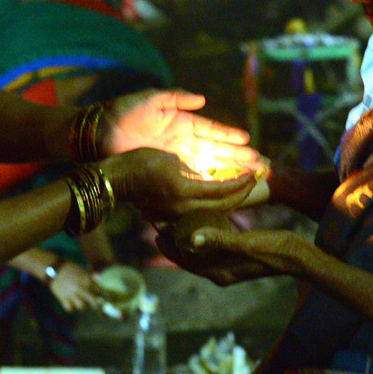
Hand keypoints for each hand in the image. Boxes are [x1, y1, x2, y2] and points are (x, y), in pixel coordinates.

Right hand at [46, 261, 104, 312]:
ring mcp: (72, 295)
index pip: (100, 291)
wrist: (53, 267)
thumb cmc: (69, 267)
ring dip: (82, 306)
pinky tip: (70, 304)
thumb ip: (90, 276)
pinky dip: (70, 308)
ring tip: (80, 303)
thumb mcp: (82, 270)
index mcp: (87, 280)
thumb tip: (98, 279)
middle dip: (98, 308)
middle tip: (100, 313)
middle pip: (94, 302)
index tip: (106, 301)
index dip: (103, 297)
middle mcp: (82, 288)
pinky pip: (69, 309)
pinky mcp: (63, 299)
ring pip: (82, 307)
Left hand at [101, 89, 260, 173]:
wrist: (100, 133)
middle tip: (259, 164)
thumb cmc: (123, 112)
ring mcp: (177, 157)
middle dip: (238, 157)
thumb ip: (177, 97)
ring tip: (249, 175)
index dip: (230, 136)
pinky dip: (209, 180)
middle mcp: (183, 141)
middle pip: (216, 150)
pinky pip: (192, 176)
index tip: (248, 141)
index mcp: (182, 122)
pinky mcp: (167, 169)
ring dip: (229, 171)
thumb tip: (202, 99)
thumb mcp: (151, 99)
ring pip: (209, 165)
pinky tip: (224, 185)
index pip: (212, 130)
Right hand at [104, 147, 256, 220]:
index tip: (253, 173)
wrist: (117, 178)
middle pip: (222, 205)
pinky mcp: (173, 212)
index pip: (222, 191)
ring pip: (214, 209)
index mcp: (184, 192)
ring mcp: (178, 212)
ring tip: (244, 187)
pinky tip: (223, 193)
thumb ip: (194, 171)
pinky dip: (216, 201)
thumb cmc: (140, 161)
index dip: (241, 183)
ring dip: (232, 198)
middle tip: (255, 180)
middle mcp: (184, 207)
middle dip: (242, 193)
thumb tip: (219, 176)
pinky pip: (202, 209)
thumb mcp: (170, 161)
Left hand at [156, 221, 303, 285]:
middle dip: (175, 240)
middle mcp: (221, 271)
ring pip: (201, 250)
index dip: (170, 247)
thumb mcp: (244, 244)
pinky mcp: (237, 255)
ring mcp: (229, 264)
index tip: (156, 231)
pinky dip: (204, 234)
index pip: (186, 261)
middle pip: (190, 256)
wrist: (299, 256)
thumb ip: (218, 241)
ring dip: (188, 236)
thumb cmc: (274, 250)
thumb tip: (190, 239)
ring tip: (175, 218)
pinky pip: (214, 246)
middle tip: (160, 221)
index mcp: (219, 273)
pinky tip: (201, 219)